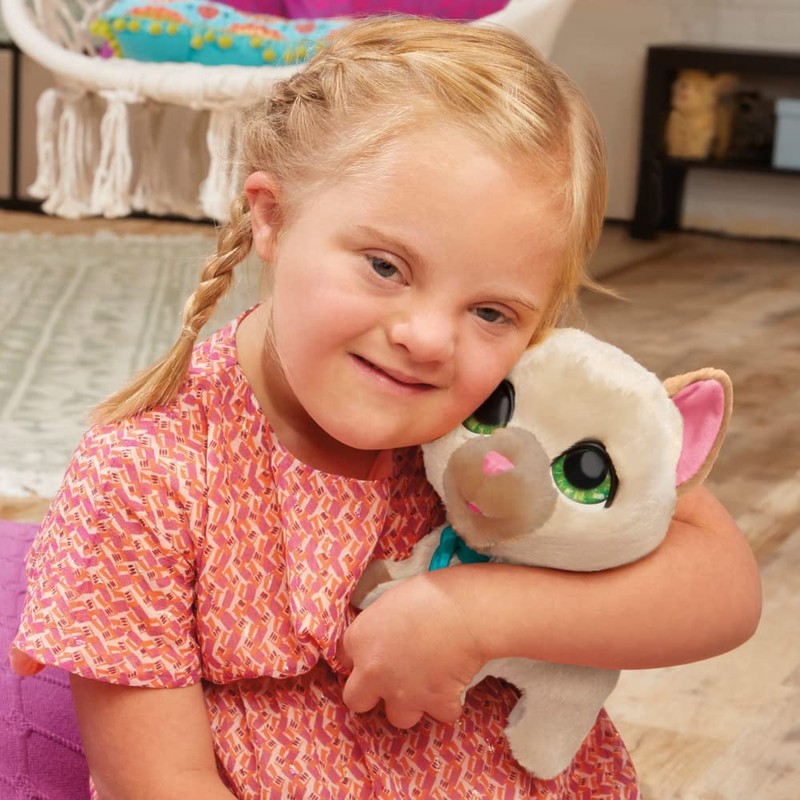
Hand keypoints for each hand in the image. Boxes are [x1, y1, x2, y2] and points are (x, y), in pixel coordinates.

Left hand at [339, 571, 484, 728]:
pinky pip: (440, 714)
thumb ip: (378, 625)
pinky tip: (455, 683)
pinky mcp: (433, 705)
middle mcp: (373, 673)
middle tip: (394, 681)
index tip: (375, 657)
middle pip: (357, 701)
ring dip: (412, 704)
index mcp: (359, 639)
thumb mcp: (391, 600)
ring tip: (428, 683)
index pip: (344, 660)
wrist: (466, 611)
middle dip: (374, 695)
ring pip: (398, 717)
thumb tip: (385, 635)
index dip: (361, 661)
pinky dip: (449, 703)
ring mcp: (402, 694)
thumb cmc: (431, 592)